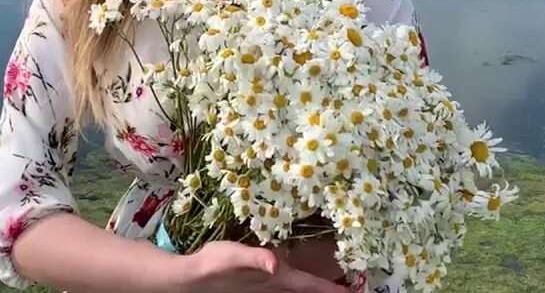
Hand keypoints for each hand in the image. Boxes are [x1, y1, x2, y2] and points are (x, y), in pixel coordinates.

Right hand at [167, 240, 349, 292]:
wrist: (194, 278)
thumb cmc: (215, 263)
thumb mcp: (235, 254)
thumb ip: (257, 257)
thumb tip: (276, 263)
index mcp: (275, 278)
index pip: (308, 285)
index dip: (329, 288)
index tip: (350, 292)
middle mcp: (274, 286)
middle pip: (306, 291)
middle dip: (326, 291)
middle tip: (348, 292)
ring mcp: (266, 288)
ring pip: (296, 292)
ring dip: (313, 290)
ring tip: (330, 289)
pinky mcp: (258, 285)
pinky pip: (285, 288)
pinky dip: (298, 287)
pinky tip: (296, 282)